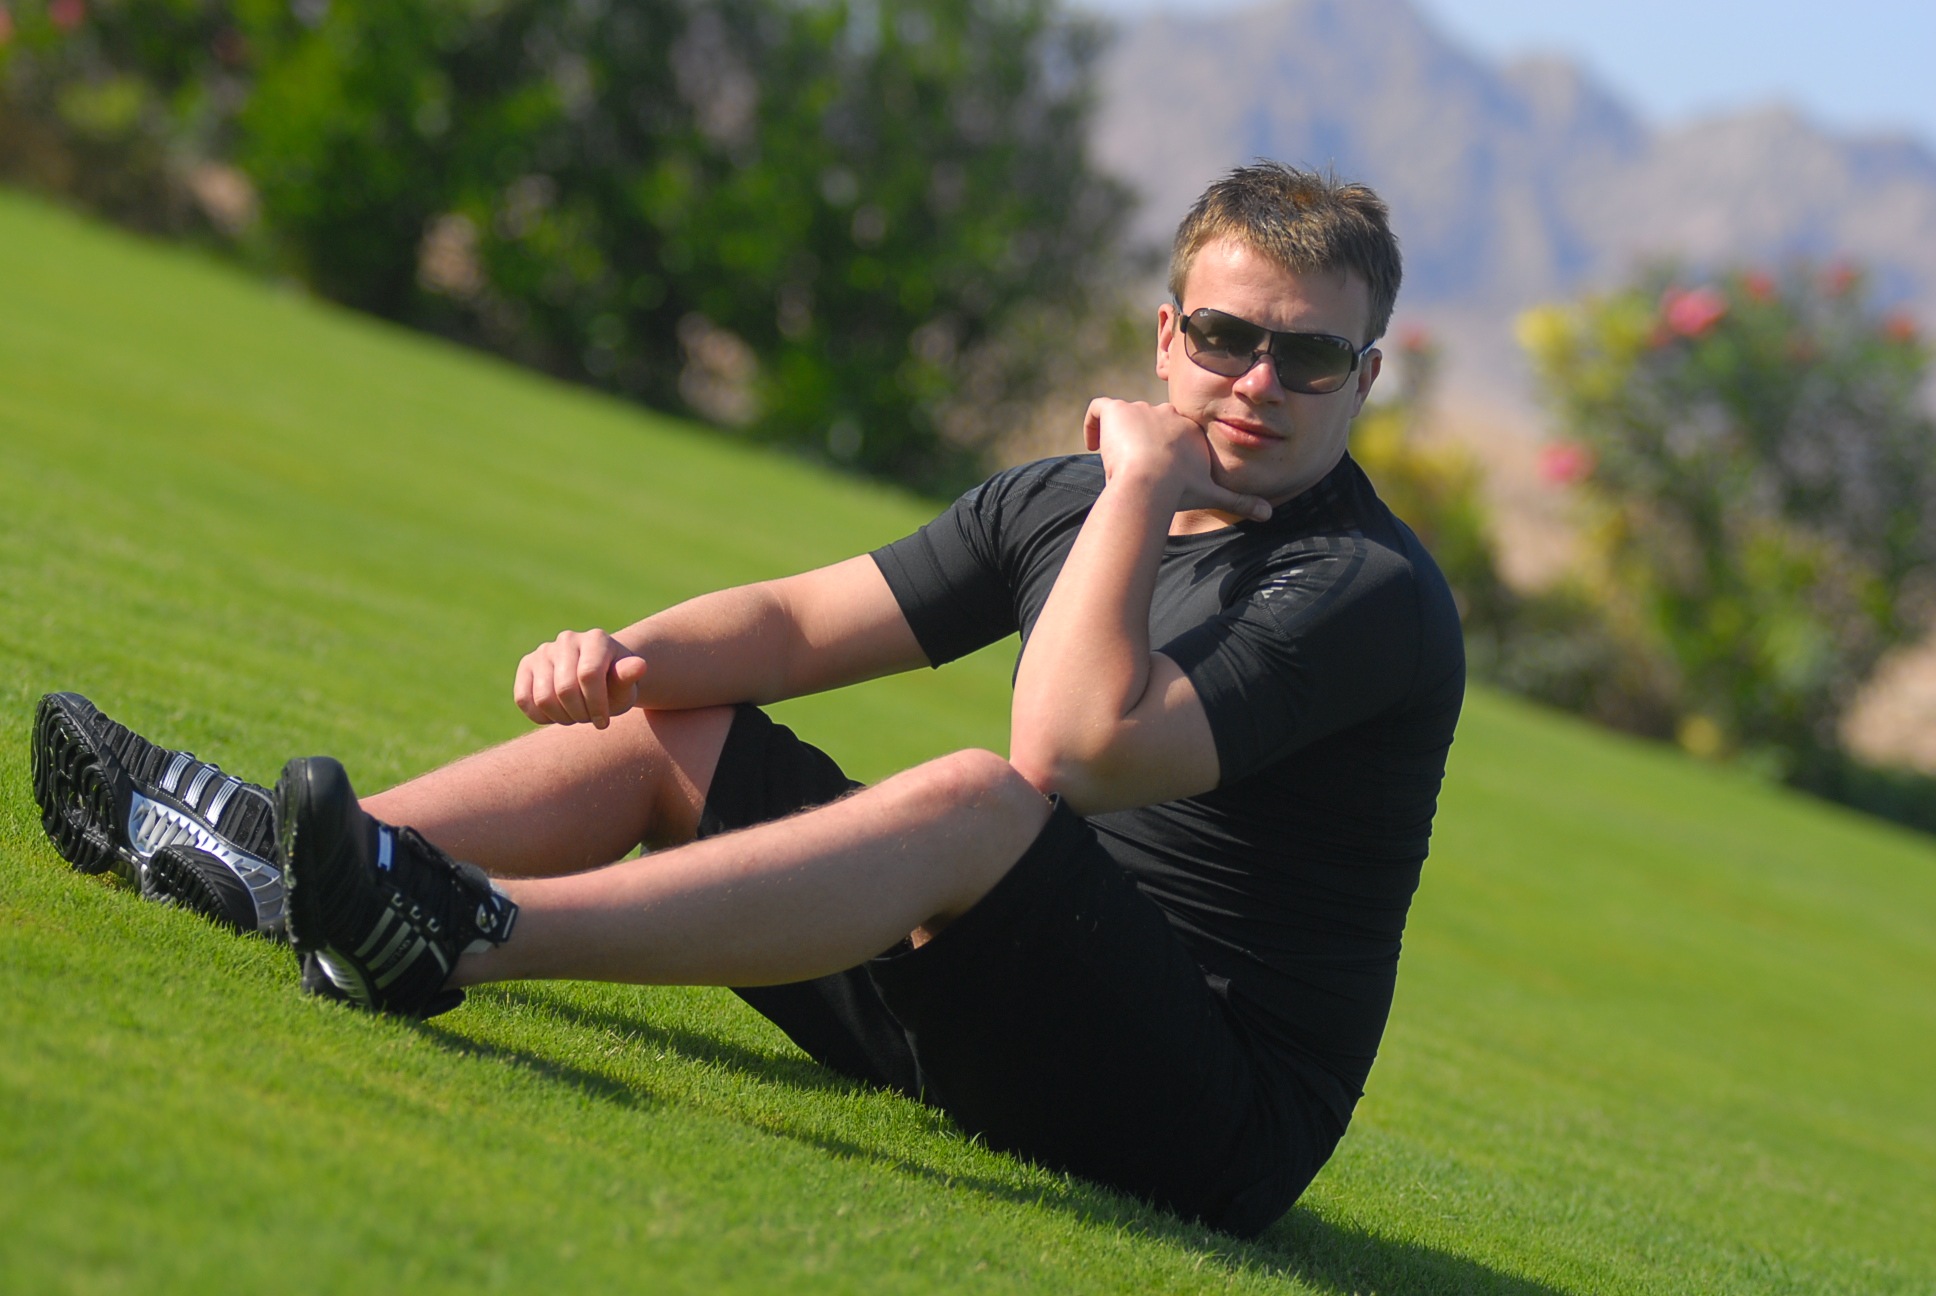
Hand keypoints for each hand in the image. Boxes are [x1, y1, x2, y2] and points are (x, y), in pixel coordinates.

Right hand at [513, 629, 648, 727]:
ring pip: (543, 697)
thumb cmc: (615, 685)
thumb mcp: (627, 685)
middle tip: (589, 719)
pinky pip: (524, 699)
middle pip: (565, 689)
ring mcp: (543, 651)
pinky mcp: (526, 666)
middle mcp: (567, 640)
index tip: (604, 722)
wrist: (598, 680)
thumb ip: (629, 676)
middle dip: (580, 714)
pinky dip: (540, 716)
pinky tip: (558, 715)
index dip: (596, 705)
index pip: (589, 675)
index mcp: (596, 639)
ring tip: (576, 716)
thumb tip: (639, 665)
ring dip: (561, 718)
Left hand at [1082, 398, 1270, 521]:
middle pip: (1151, 421)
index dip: (1164, 447)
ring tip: (1113, 464)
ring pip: (1125, 416)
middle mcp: (1167, 412)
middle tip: (1134, 470)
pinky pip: (1098, 407)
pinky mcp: (1116, 410)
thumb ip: (1239, 501)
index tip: (1156, 470)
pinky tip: (1091, 445)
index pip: (1174, 429)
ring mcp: (1140, 408)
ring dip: (1118, 437)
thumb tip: (1269, 515)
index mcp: (1189, 429)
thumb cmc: (1181, 490)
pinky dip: (1092, 423)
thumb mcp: (1213, 495)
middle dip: (1142, 442)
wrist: (1150, 483)